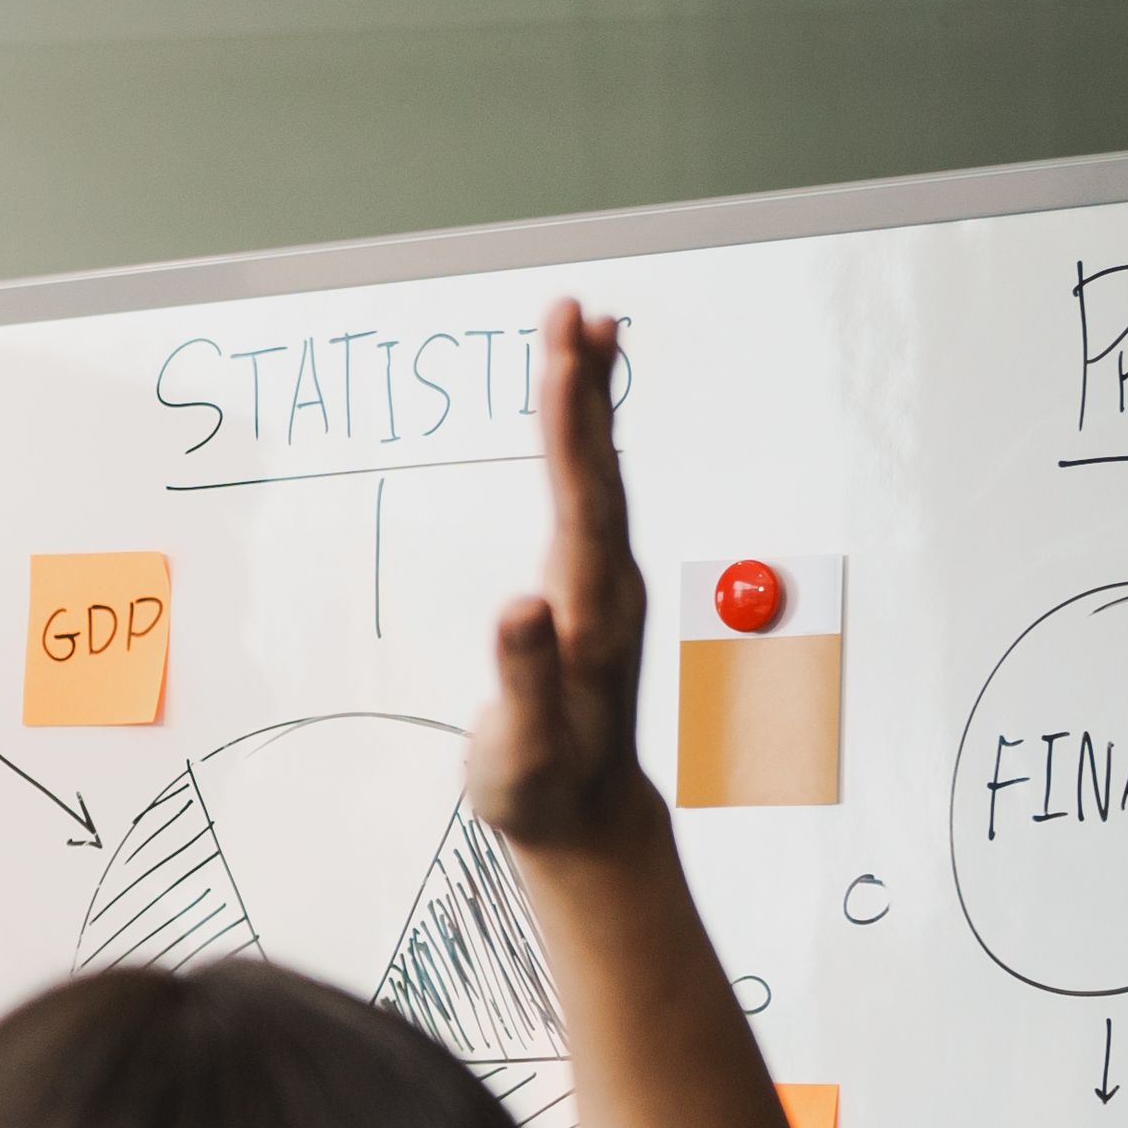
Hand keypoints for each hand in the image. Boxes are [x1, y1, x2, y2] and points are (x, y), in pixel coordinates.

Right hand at [463, 299, 665, 876]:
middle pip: (597, 469)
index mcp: (588, 613)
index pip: (581, 498)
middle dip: (582, 387)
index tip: (560, 355)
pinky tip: (579, 411)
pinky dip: (585, 439)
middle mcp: (607, 584)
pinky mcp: (594, 585)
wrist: (588, 817)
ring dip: (590, 400)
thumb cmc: (541, 788)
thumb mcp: (523, 750)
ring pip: (601, 473)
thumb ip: (525, 677)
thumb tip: (519, 606)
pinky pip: (591, 491)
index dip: (569, 424)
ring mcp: (606, 582)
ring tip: (584, 329)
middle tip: (572, 309)